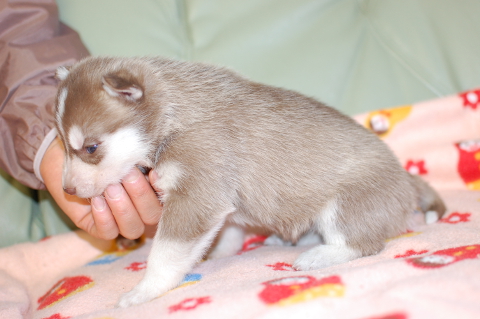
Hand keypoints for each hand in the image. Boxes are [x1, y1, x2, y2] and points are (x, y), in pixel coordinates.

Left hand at [40, 137, 161, 239]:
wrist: (65, 150)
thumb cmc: (100, 147)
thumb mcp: (120, 150)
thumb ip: (139, 159)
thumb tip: (153, 162)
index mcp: (153, 190)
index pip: (169, 200)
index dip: (163, 191)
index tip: (154, 173)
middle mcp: (140, 209)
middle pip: (153, 217)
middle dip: (141, 196)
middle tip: (126, 175)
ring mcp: (120, 220)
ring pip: (133, 228)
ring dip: (123, 208)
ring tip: (109, 188)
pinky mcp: (97, 227)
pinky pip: (108, 232)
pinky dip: (104, 217)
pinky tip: (95, 200)